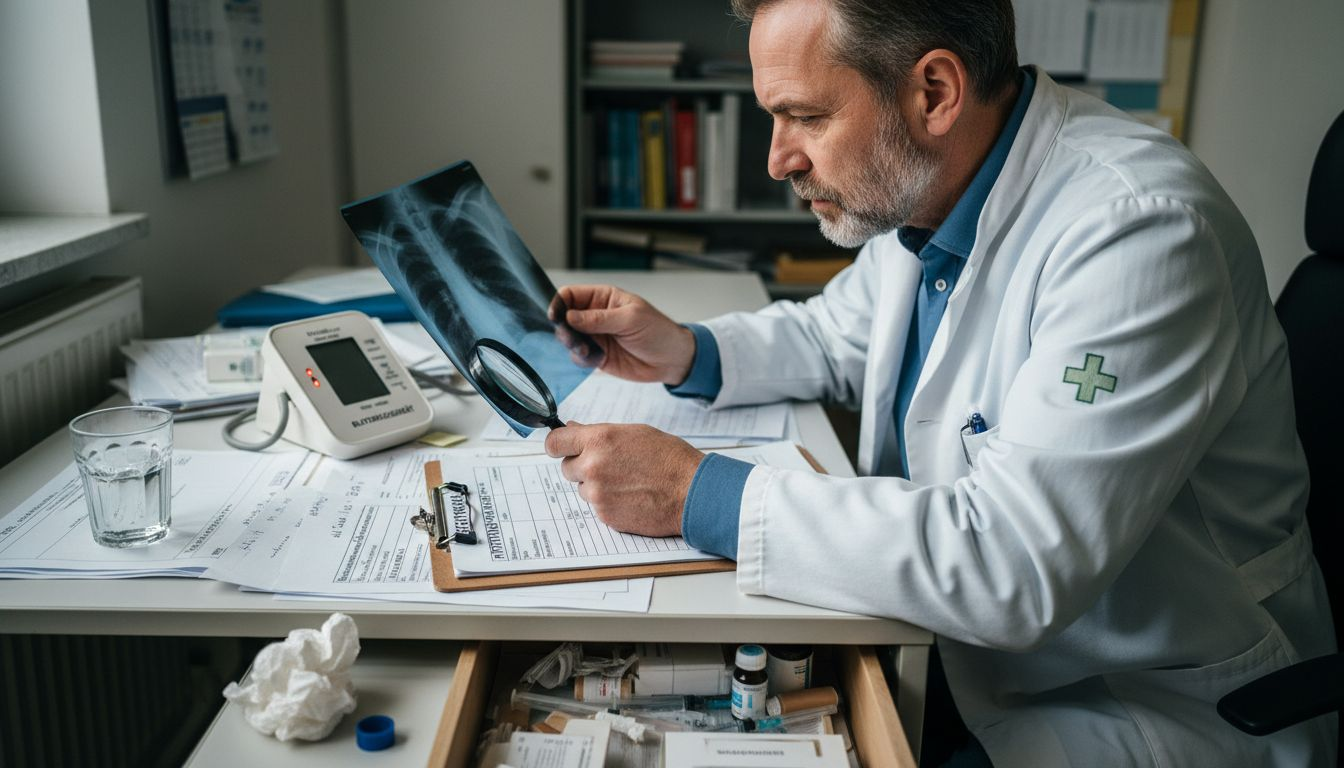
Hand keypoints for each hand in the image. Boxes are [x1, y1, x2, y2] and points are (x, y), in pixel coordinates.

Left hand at [544, 422, 703, 536]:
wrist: (692, 491)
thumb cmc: (670, 459)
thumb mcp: (635, 433)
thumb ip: (599, 433)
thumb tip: (574, 429)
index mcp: (599, 440)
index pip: (555, 442)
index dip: (557, 445)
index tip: (561, 448)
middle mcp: (592, 466)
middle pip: (567, 468)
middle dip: (582, 466)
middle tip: (610, 466)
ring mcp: (597, 494)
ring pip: (582, 489)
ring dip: (596, 486)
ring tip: (628, 482)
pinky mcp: (605, 516)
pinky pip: (596, 506)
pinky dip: (609, 503)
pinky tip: (632, 497)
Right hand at [552, 284, 696, 385]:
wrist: (672, 360)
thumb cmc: (658, 331)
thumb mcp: (631, 319)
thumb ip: (599, 318)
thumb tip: (570, 316)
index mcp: (603, 298)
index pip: (571, 295)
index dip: (560, 303)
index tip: (555, 316)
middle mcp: (595, 315)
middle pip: (565, 317)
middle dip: (563, 327)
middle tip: (571, 337)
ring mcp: (595, 336)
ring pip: (569, 338)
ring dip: (572, 345)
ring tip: (587, 350)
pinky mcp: (597, 355)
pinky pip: (578, 356)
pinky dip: (581, 359)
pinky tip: (594, 359)